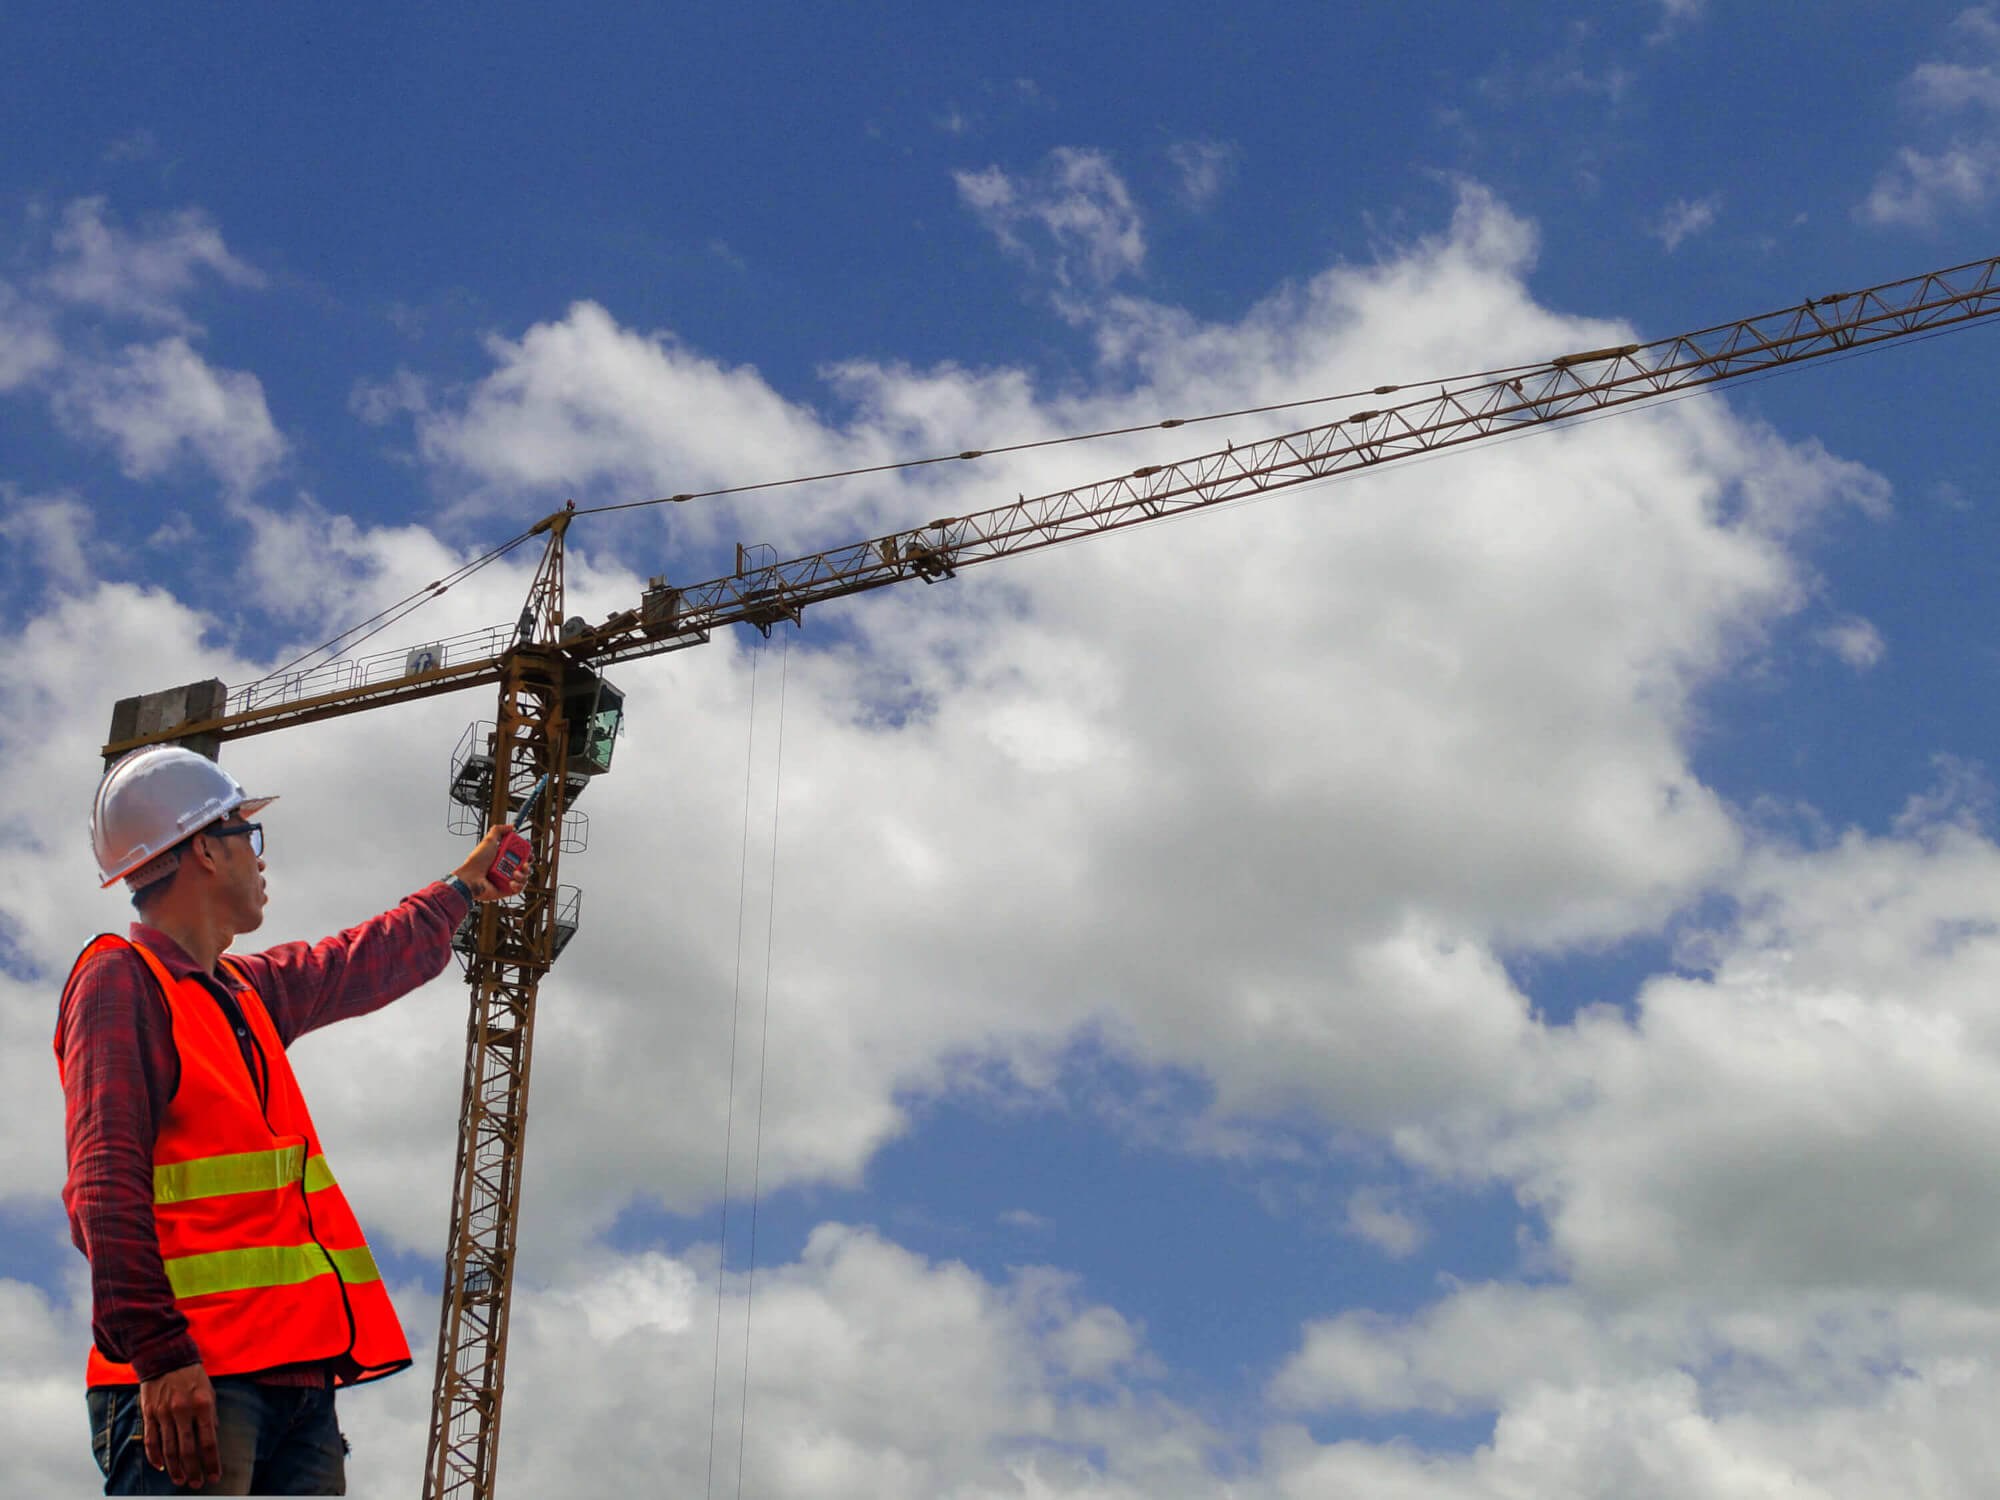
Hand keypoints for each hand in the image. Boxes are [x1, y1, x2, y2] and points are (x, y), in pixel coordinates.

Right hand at [139, 1361, 219, 1487]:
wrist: (165, 1356)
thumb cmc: (192, 1375)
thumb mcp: (210, 1391)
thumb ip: (211, 1415)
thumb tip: (212, 1436)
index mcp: (203, 1405)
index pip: (209, 1442)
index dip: (212, 1463)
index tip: (215, 1476)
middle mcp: (183, 1411)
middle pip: (188, 1450)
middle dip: (194, 1471)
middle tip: (197, 1484)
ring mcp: (163, 1413)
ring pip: (169, 1449)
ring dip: (175, 1468)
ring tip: (181, 1481)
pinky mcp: (149, 1413)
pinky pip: (151, 1441)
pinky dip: (155, 1457)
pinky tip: (161, 1467)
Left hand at [454, 825, 535, 900]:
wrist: (470, 878)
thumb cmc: (477, 861)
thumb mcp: (488, 840)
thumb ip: (499, 830)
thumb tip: (511, 827)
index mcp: (503, 857)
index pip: (520, 855)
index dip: (526, 854)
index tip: (528, 853)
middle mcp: (506, 868)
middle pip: (525, 866)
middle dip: (527, 865)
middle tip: (524, 864)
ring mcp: (506, 880)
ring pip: (524, 877)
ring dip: (523, 875)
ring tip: (515, 874)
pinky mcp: (506, 890)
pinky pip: (519, 888)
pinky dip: (518, 885)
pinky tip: (511, 882)